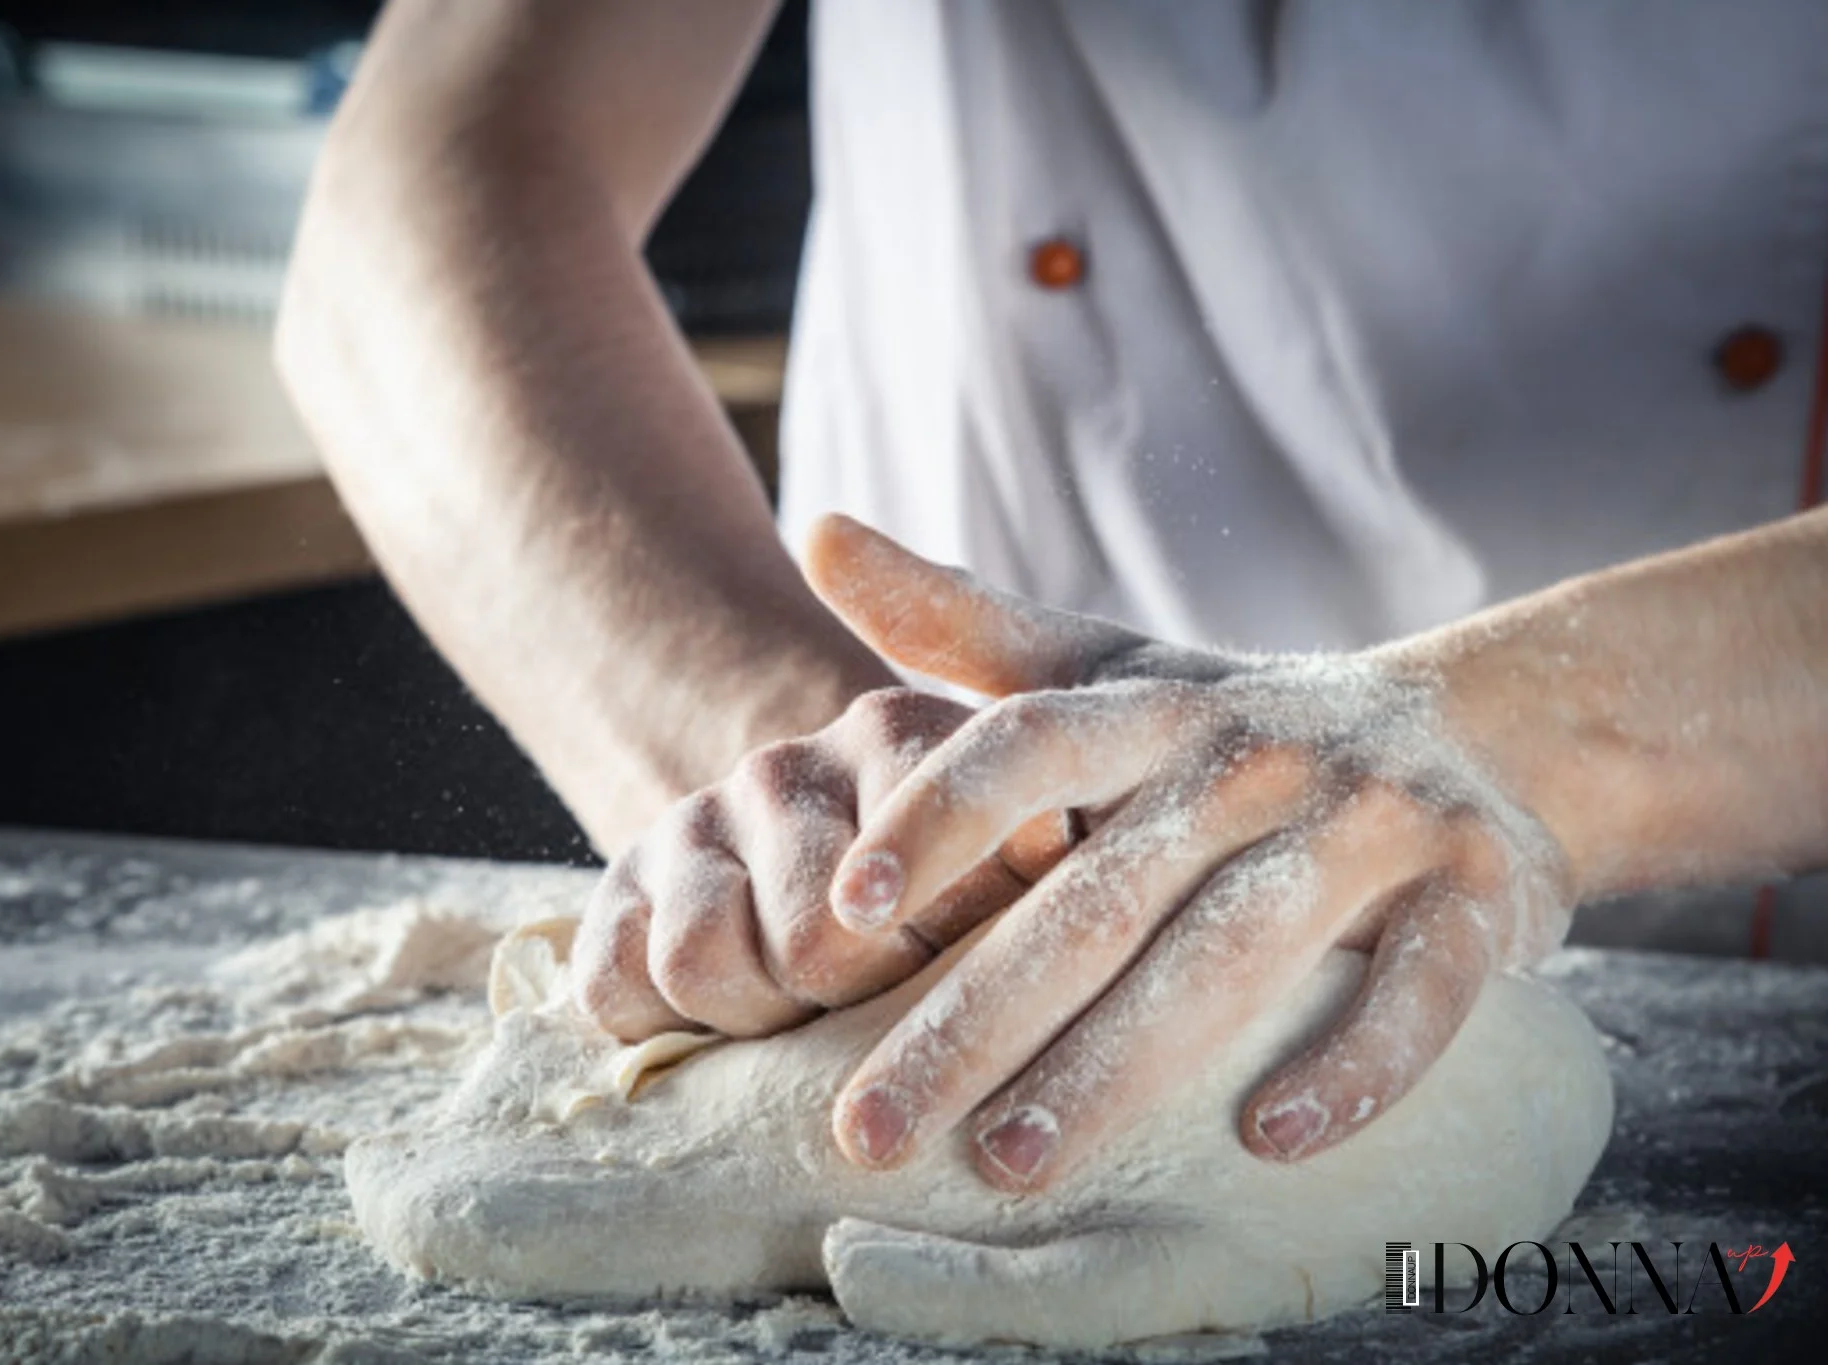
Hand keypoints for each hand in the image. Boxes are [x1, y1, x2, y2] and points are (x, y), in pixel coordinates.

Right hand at [569, 523, 1073, 1040]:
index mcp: (897, 738)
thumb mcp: (1029, 867)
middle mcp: (785, 768)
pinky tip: (723, 1023)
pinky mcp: (618, 888)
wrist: (840, 890)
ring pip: (699, 960)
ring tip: (803, 1018)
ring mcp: (692, 822)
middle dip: (852, 1004)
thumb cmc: (967, 907)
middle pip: (811, 943)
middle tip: (881, 1010)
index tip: (954, 977)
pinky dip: (667, 1026)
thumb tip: (1053, 837)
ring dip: (757, 1018)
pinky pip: (614, 980)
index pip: (912, 871)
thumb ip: (1042, 849)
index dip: (936, 961)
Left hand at [804, 517, 1574, 1187]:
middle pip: (1097, 897)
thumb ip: (956, 618)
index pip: (1028, 746)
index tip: (839, 909)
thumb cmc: (1237, 725)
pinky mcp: (1474, 895)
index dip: (936, 818)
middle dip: (973, 1019)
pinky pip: (1418, 989)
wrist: (1481, 728)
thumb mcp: (1105, 663)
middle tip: (866, 1127)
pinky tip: (1267, 1141)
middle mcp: (1251, 760)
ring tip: (1009, 1164)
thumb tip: (813, 532)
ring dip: (1115, 1065)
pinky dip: (1352, 1064)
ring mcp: (1368, 826)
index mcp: (1152, 710)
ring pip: (1229, 954)